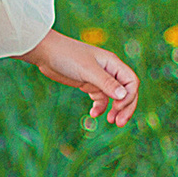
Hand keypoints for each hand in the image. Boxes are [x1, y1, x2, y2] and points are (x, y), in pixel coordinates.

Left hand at [24, 30, 138, 125]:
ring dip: (115, 110)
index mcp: (113, 63)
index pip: (131, 82)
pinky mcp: (88, 84)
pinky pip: (100, 99)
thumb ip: (106, 83)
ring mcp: (99, 78)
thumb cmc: (67, 56)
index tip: (117, 107)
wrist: (46, 53)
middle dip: (125, 107)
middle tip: (119, 123)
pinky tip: (93, 114)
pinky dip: (100, 107)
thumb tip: (124, 96)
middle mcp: (109, 71)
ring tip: (110, 121)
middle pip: (126, 92)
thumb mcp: (87, 70)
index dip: (129, 97)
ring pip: (114, 97)